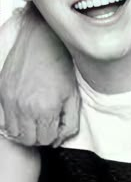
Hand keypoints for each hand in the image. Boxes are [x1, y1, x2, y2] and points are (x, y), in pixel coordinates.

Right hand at [0, 6, 78, 145]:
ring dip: (25, 130)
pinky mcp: (2, 93)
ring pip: (14, 133)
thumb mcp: (73, 94)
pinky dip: (13, 120)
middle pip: (29, 140)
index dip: (53, 134)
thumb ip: (70, 122)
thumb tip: (59, 139)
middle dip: (39, 135)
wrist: (41, 40)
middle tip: (45, 124)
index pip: (47, 139)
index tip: (55, 125)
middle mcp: (25, 108)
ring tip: (34, 119)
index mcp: (46, 109)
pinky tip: (23, 111)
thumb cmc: (60, 65)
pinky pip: (3, 119)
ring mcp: (11, 101)